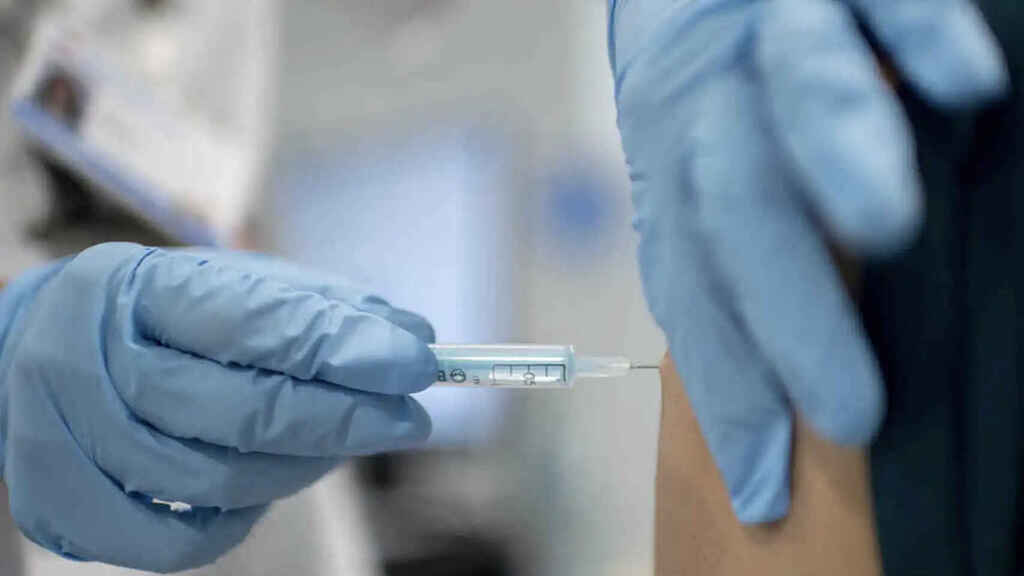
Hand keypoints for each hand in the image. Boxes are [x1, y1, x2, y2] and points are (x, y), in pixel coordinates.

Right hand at [0, 243, 436, 571]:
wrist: (43, 353)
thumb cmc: (160, 319)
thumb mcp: (231, 287)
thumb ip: (318, 308)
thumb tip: (410, 335)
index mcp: (138, 288)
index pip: (254, 322)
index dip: (342, 348)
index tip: (414, 362)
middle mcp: (89, 362)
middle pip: (243, 410)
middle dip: (345, 419)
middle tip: (408, 418)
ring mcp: (65, 441)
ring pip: (219, 480)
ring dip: (305, 467)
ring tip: (347, 443)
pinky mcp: (64, 509)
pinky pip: (178, 542)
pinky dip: (241, 520)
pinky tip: (271, 485)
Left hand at [610, 0, 1006, 521]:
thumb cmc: (726, 98)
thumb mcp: (705, 180)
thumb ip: (732, 260)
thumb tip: (780, 379)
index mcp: (675, 172)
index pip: (689, 285)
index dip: (723, 382)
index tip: (761, 481)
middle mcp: (712, 106)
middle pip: (729, 205)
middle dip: (786, 314)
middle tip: (849, 413)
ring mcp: (771, 33)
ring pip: (792, 91)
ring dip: (838, 159)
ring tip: (885, 227)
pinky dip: (918, 35)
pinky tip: (965, 83)